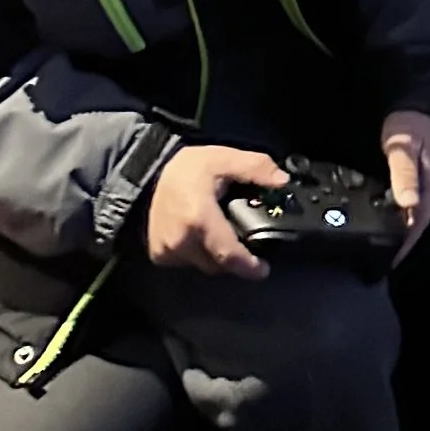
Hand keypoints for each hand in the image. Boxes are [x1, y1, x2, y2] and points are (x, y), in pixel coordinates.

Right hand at [146, 141, 289, 279]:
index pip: (228, 254)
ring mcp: (167, 251)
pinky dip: (199, 254)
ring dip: (216, 256)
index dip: (248, 266)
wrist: (147, 173)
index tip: (263, 271)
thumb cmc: (187, 168)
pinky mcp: (159, 255)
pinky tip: (203, 236)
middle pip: (218, 264)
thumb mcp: (224, 158)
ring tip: (224, 234)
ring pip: (203, 266)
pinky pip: (187, 263)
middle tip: (247, 243)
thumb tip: (282, 181)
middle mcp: (181, 241)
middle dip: (235, 258)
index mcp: (199, 219)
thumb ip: (256, 168)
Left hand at [380, 106, 429, 265]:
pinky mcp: (412, 174)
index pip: (419, 220)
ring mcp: (421, 180)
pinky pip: (404, 201)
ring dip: (397, 230)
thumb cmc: (410, 123)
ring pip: (410, 212)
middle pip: (416, 221)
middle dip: (401, 242)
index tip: (391, 262)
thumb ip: (405, 174)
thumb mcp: (403, 148)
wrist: (417, 100)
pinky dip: (393, 213)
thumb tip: (408, 206)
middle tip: (379, 261)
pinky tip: (380, 217)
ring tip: (377, 245)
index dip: (406, 242)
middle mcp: (427, 186)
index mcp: (429, 183)